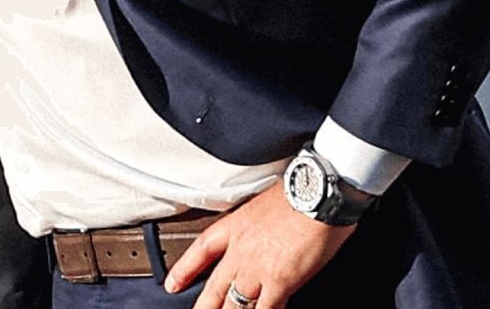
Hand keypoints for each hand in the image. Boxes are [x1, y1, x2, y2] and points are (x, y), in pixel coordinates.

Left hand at [163, 186, 355, 308]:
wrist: (318, 192)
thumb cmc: (300, 192)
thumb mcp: (266, 203)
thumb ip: (259, 227)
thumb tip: (266, 237)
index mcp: (235, 226)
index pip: (201, 251)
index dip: (184, 270)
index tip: (172, 284)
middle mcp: (241, 250)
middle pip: (214, 287)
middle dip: (204, 307)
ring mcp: (257, 269)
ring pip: (235, 305)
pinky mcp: (279, 282)